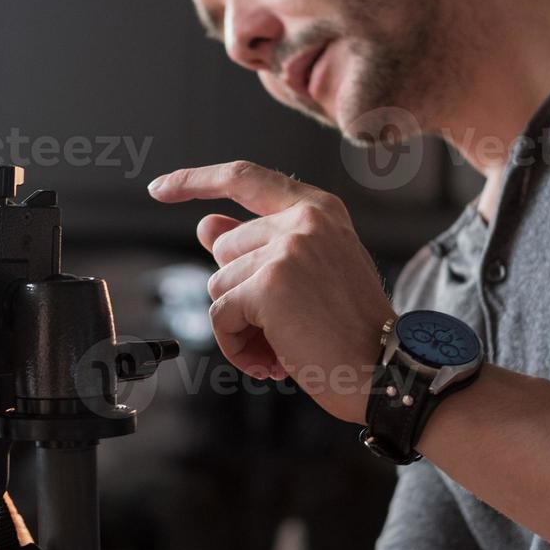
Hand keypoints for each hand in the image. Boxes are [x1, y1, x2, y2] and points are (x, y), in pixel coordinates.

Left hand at [148, 160, 393, 423]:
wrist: (390, 372)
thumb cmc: (353, 330)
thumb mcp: (307, 275)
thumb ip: (256, 246)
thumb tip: (205, 225)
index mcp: (318, 210)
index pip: (244, 177)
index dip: (194, 180)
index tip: (160, 188)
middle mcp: (303, 220)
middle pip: (223, 249)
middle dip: (239, 294)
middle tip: (280, 327)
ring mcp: (286, 249)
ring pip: (218, 286)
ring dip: (240, 326)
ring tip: (282, 346)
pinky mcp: (269, 285)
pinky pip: (220, 316)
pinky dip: (236, 347)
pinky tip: (271, 361)